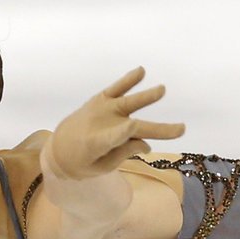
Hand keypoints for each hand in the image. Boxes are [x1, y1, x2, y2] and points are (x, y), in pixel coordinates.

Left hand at [42, 66, 185, 182]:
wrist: (58, 149)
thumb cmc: (82, 162)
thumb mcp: (101, 167)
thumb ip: (122, 154)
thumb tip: (147, 144)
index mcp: (96, 145)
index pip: (113, 139)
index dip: (124, 136)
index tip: (141, 136)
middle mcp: (101, 125)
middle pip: (133, 127)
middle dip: (158, 129)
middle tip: (181, 129)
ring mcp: (101, 110)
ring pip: (128, 103)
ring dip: (146, 97)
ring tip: (162, 89)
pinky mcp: (100, 101)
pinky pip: (116, 89)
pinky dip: (128, 80)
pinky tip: (141, 71)